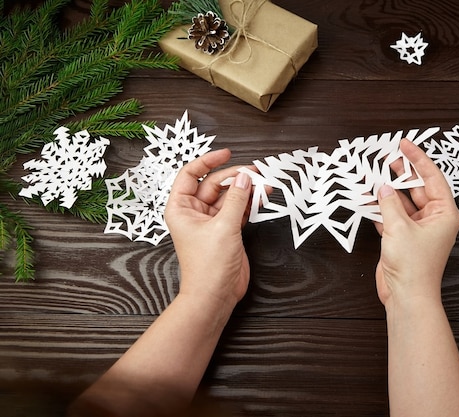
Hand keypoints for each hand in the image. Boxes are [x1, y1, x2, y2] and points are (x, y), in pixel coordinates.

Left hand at [164, 149, 252, 306]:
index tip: (227, 153)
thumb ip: (236, 199)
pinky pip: (237, 209)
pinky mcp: (226, 231)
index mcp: (181, 208)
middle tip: (255, 173)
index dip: (208, 161)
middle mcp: (194, 212)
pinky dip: (249, 203)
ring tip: (264, 186)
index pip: (190, 174)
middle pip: (214, 184)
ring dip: (245, 190)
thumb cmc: (208, 267)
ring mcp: (211, 222)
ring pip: (229, 196)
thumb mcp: (224, 227)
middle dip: (235, 177)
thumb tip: (245, 177)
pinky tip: (262, 199)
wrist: (215, 295)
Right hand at [375, 139, 458, 307]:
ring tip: (374, 174)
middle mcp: (433, 219)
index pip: (432, 177)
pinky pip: (392, 216)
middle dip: (402, 173)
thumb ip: (389, 203)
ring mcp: (417, 229)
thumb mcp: (400, 227)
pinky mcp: (403, 238)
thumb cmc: (415, 266)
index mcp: (444, 213)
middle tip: (387, 156)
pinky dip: (381, 208)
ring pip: (402, 201)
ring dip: (388, 190)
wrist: (406, 296)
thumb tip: (383, 187)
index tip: (405, 145)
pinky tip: (368, 198)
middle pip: (417, 187)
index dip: (418, 159)